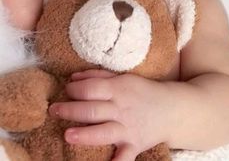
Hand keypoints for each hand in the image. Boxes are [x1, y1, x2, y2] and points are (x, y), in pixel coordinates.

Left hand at [49, 69, 169, 160]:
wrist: (172, 109)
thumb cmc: (142, 91)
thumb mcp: (122, 78)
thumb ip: (97, 76)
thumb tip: (73, 77)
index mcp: (118, 90)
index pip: (91, 88)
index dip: (75, 89)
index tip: (66, 90)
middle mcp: (121, 109)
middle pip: (92, 110)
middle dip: (70, 110)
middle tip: (54, 110)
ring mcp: (128, 129)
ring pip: (103, 132)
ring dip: (84, 134)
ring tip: (67, 135)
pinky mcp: (134, 145)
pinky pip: (125, 157)